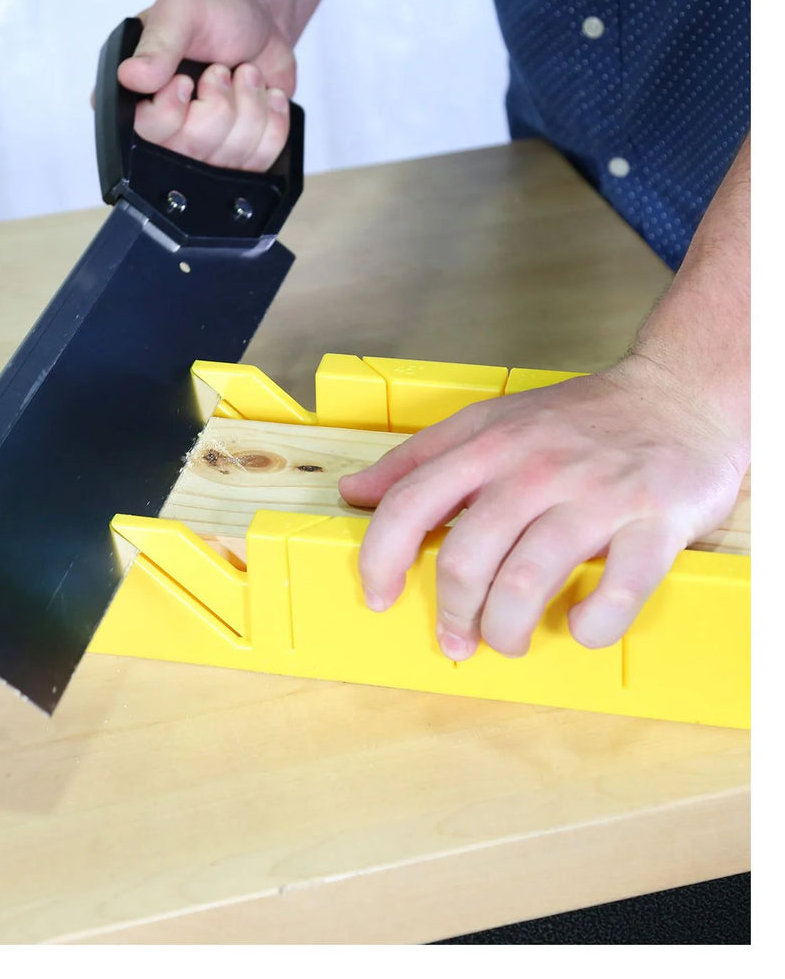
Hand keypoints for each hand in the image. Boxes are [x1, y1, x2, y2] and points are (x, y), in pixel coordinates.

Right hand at [110, 0, 319, 171]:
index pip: (144, 134)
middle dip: (220, 105)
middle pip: (190, 152)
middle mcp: (168, 132)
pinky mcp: (240, 159)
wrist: (264, 23)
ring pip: (228, 158)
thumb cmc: (219, 15)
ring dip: (250, 108)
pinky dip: (272, 122)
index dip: (171, 111)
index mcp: (139, 97)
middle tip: (221, 71)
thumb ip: (157, 44)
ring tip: (246, 77)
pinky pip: (259, 161)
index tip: (186, 80)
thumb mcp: (183, 12)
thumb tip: (130, 77)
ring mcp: (206, 151)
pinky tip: (265, 97)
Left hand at [338, 355, 748, 660]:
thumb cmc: (575, 419)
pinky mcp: (656, 522)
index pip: (410, 504)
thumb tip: (354, 492)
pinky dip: (594, 624)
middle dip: (453, 614)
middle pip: (467, 559)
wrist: (679, 395)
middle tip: (458, 638)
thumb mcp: (487, 422)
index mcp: (488, 446)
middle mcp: (536, 470)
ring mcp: (596, 496)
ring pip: (528, 581)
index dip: (381, 559)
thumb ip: (418, 458)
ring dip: (508, 629)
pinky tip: (582, 628)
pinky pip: (619, 590)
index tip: (379, 597)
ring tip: (508, 640)